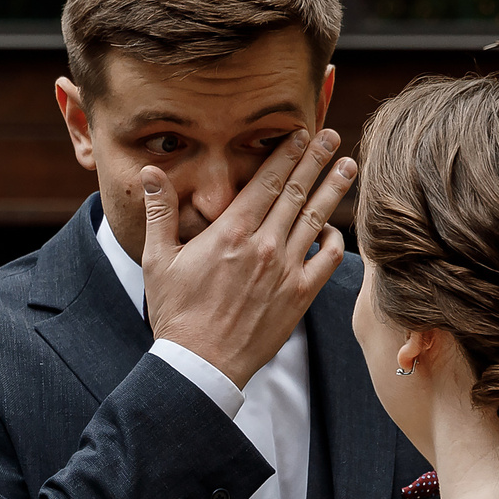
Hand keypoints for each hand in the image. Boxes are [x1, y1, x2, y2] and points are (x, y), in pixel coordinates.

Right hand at [142, 129, 356, 389]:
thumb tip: (150, 173)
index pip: (266, 181)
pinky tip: (333, 229)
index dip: (286, 153)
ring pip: (316, 219)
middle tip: (331, 136)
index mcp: (230, 232)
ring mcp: (285, 271)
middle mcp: (263, 245)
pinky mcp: (298, 297)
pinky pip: (326, 261)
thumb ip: (160, 212)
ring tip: (348, 167)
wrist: (200, 364)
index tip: (300, 134)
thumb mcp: (157, 259)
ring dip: (333, 190)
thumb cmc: (176, 314)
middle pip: (296, 191)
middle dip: (316, 159)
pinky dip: (333, 241)